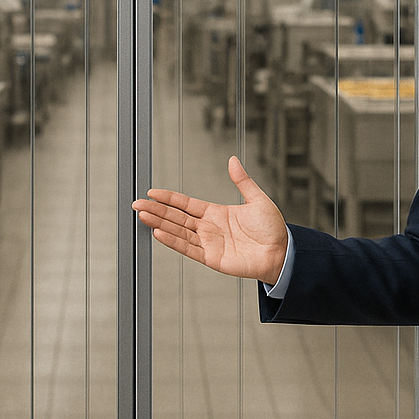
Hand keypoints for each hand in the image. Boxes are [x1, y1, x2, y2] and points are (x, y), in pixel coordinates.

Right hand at [133, 156, 287, 284]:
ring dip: (160, 224)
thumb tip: (233, 160)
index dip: (169, 198)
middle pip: (177, 217)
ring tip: (143, 215)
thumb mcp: (257, 199)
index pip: (186, 204)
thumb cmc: (272, 229)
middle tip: (138, 204)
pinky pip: (188, 248)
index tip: (153, 192)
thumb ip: (242, 181)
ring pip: (178, 231)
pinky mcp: (212, 258)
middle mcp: (209, 228)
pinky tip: (159, 232)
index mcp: (216, 213)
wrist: (281, 252)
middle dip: (157, 210)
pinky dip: (173, 241)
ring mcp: (208, 243)